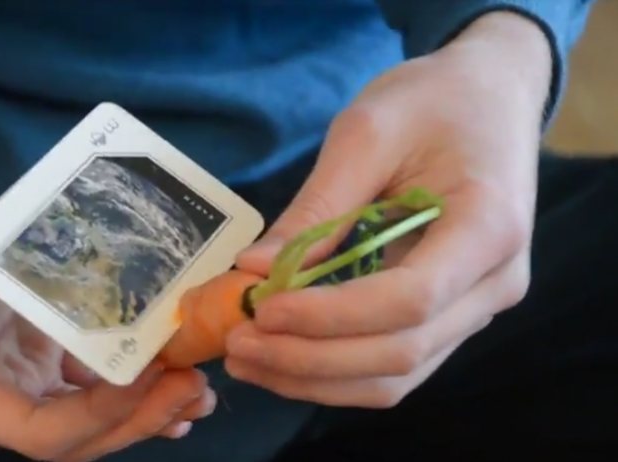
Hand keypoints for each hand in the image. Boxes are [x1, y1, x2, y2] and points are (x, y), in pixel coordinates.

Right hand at [0, 135, 215, 460]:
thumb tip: (128, 280)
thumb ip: (40, 270)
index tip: (154, 376)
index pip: (42, 434)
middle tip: (194, 386)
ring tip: (191, 382)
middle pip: (70, 434)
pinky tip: (158, 362)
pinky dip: (116, 375)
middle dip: (135, 419)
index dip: (105, 416)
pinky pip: (74, 375)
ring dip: (135, 404)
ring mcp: (0, 370)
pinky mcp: (18, 342)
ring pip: (77, 411)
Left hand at [227, 12, 550, 407]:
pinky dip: (335, 371)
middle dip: (310, 358)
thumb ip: (316, 209)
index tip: (262, 308)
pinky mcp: (450, 315)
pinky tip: (282, 357)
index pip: (408, 300)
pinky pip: (394, 364)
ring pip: (396, 376)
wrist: (488, 97)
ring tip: (246, 360)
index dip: (329, 316)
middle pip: (401, 353)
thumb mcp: (366, 134)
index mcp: (488, 228)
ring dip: (316, 378)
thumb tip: (253, 271)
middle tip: (237, 344)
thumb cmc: (432, 102)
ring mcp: (476, 308)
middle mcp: (494, 283)